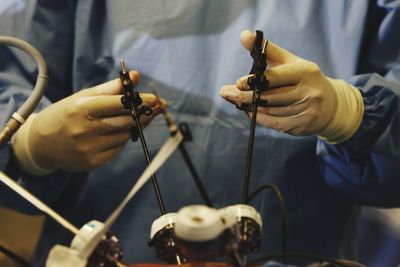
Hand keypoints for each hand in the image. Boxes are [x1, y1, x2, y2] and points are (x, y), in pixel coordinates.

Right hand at [12, 71, 165, 173]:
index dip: (140, 101)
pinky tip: (117, 133)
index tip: (154, 99)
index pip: (119, 103)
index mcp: (82, 108)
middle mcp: (85, 129)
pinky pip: (118, 149)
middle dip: (144, 114)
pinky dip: (122, 140)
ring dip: (133, 126)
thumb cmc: (66, 115)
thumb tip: (136, 76)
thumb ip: (111, 88)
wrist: (40, 144)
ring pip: (125, 135)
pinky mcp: (92, 162)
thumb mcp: (83, 97)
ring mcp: (89, 148)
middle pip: (126, 121)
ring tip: (135, 118)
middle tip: (155, 108)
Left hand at [220, 30, 363, 142]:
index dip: (255, 81)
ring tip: (234, 101)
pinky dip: (258, 117)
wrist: (330, 106)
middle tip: (225, 93)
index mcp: (305, 72)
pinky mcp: (301, 126)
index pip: (276, 77)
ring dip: (249, 107)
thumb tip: (243, 35)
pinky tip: (249, 111)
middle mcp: (308, 92)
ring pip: (270, 111)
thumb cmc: (303, 79)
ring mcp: (306, 111)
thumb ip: (267, 50)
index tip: (237, 82)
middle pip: (270, 97)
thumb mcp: (290, 62)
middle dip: (244, 96)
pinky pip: (274, 123)